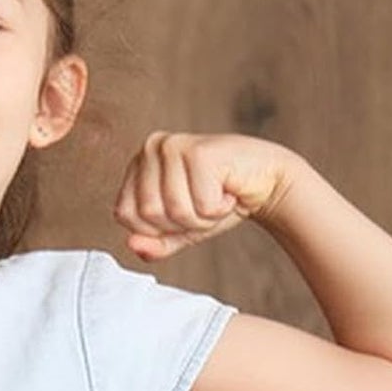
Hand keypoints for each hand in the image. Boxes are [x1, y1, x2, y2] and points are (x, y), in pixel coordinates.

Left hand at [114, 132, 298, 261]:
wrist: (266, 180)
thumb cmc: (218, 201)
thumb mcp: (178, 230)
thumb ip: (153, 243)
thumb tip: (131, 245)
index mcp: (137, 164)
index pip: (125, 215)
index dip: (157, 227)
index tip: (183, 210)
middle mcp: (150, 147)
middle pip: (148, 214)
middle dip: (182, 222)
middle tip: (204, 204)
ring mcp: (173, 145)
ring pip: (174, 210)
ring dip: (202, 216)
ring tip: (217, 197)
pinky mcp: (199, 151)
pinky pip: (200, 205)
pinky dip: (218, 208)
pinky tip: (228, 190)